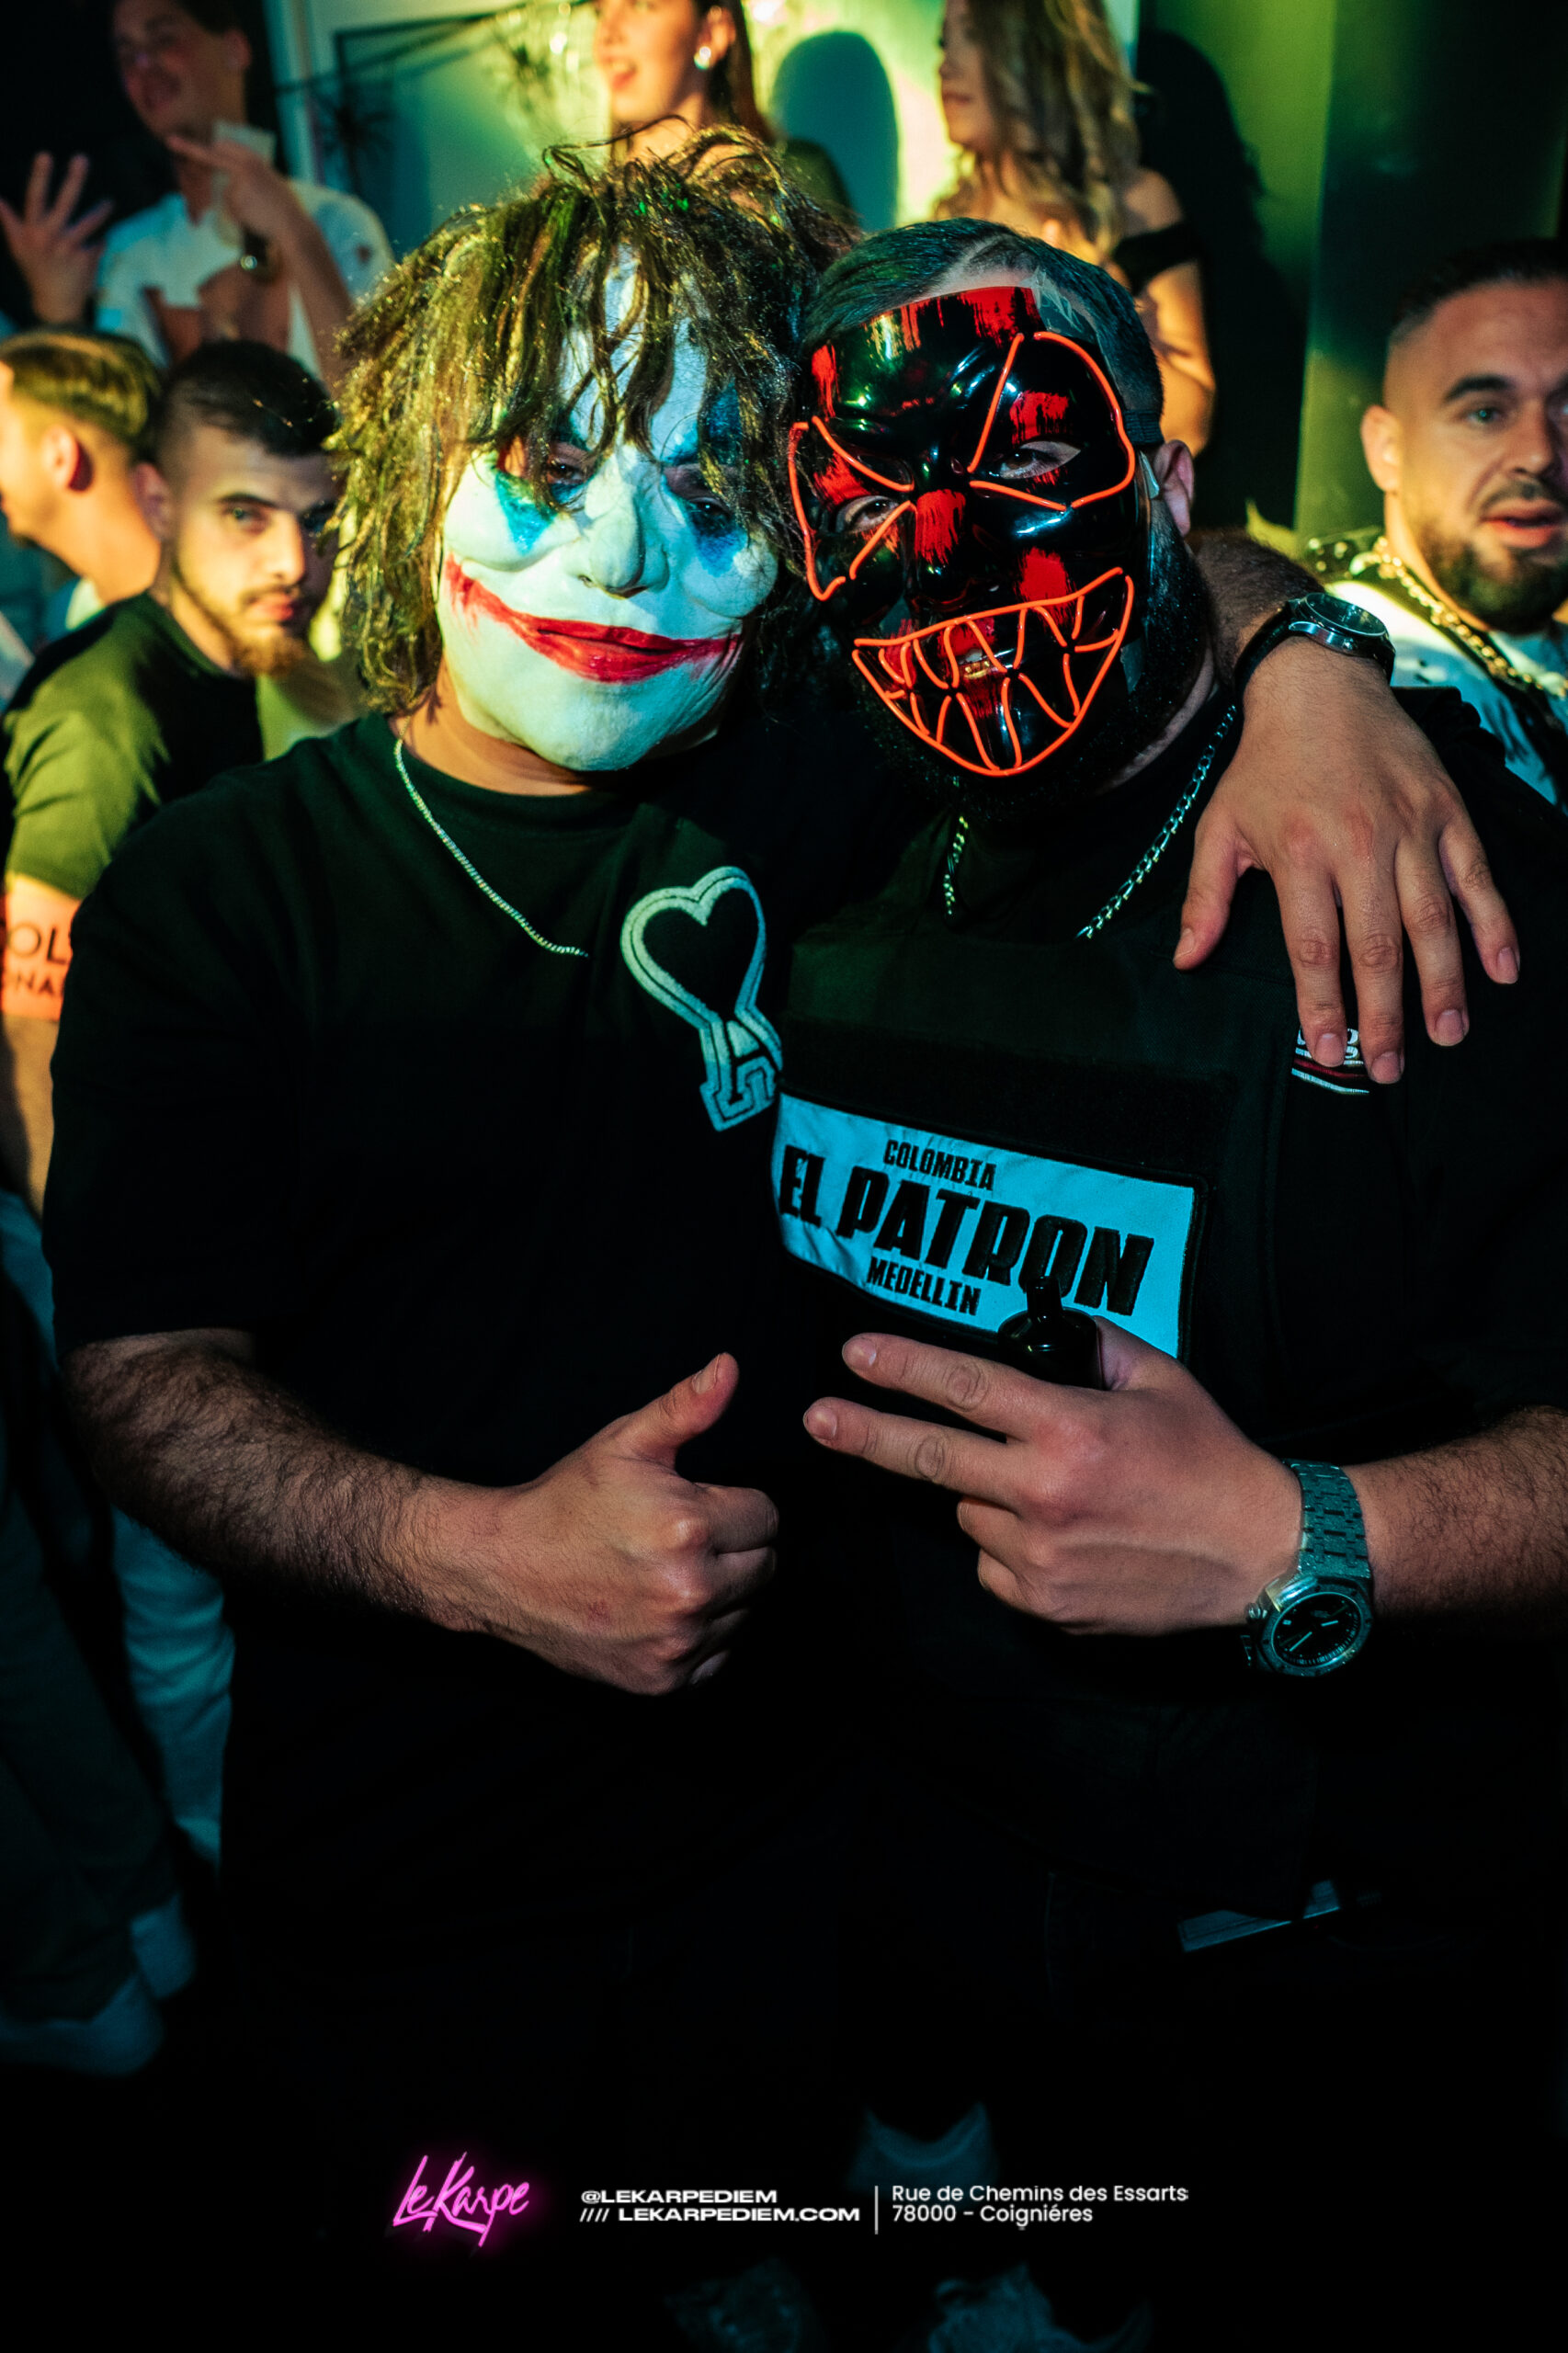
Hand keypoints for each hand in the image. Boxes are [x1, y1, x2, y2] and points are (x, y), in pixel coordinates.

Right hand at [0, 154, 111, 324]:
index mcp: (33, 231)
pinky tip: (97, 246)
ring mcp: (70, 248)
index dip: (40, 176)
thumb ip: (9, 221)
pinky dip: (98, 244)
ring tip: (109, 203)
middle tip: (82, 158)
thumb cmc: (35, 271)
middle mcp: (51, 237)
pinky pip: (98, 244)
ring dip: (100, 211)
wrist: (55, 304)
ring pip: (88, 222)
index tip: (45, 155)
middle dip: (74, 179)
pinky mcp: (87, 260)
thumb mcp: (17, 247)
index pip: (35, 197)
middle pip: (64, 203)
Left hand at [165, 135, 310, 250]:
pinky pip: (231, 210)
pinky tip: (255, 219)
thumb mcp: (272, 181)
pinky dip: (240, 216)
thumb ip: (252, 174)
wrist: (293, 226)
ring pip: (226, 194)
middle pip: (212, 157)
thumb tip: (231, 177)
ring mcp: (237, 185)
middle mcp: (244, 168)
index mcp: (254, 160)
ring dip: (237, 205)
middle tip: (170, 140)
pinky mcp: (235, 202)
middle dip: (189, 148)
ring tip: (259, 212)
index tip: (187, 140)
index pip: (225, 147)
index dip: (210, 147)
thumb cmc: (286, 207)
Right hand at [452, 1353, 777, 1692]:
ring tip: (666, 1572)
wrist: (503, 1570)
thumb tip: (730, 1367)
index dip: (735, 1506)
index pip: (767, 1517)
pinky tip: (660, 1611)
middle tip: (681, 1539)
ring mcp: (676, 1642)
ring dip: (722, 1593)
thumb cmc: (567, 1501)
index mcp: (689, 1528)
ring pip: (746, 1613)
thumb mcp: (625, 1442)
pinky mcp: (663, 1680)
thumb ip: (687, 1407)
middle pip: (766, 1567)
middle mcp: (689, 1592)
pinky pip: (719, 1656)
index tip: (697, 1507)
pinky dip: (701, 1637)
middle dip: (734, 1548)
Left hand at [803, 1327, 1298, 1636]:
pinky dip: (1009, 1546)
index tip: (855, 1355)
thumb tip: (1041, 1330)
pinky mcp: (1046, 1604)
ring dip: (987, 1496)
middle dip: (867, 1432)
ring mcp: (1041, 1556)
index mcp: (1071, 1429)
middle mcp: (1045, 1493)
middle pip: (933, 1458)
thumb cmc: (1211, 1460)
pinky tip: (1063, 1537)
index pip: (966, 1389)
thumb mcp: (1159, 1380)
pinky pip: (993, 1565)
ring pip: (970, 1514)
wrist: (1262, 1556)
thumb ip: (1092, 1347)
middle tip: (818, 1417)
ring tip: (1056, 1494)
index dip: (903, 1367)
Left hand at [1177, 639, 1517, 1081]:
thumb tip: (1187, 960)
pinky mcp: (1446, 811)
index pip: (1314, 946)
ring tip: (1447, 1035)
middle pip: (1376, 944)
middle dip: (1384, 1013)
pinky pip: (1475, 876)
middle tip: (1387, 1068)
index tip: (1326, 1053)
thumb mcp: (1219, 825)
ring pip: (1432, 918)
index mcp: (1299, 851)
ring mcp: (1410, 827)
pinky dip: (1493, 924)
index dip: (1321, 1005)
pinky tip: (1502, 972)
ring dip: (1442, 982)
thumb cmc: (1265, 767)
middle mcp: (1359, 842)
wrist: (1320, 685)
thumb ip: (1205, 897)